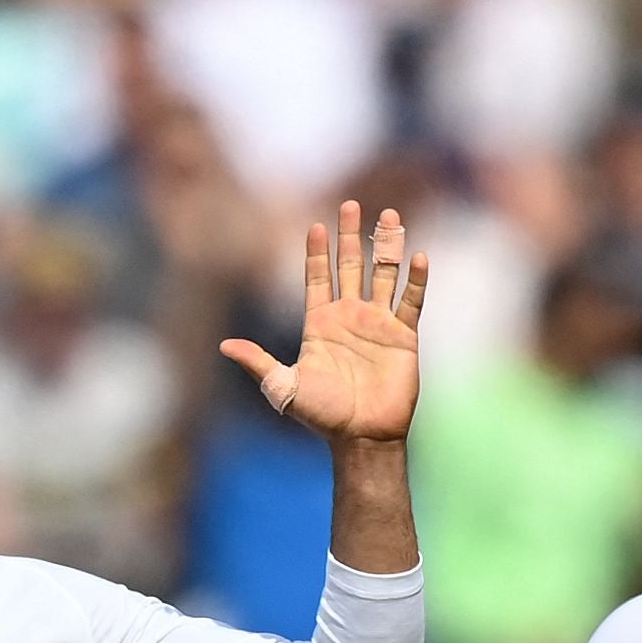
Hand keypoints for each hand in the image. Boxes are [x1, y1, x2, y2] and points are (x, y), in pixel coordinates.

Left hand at [222, 202, 425, 443]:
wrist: (361, 437)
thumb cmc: (322, 415)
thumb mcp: (284, 387)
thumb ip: (258, 362)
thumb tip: (223, 346)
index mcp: (319, 324)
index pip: (316, 278)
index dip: (316, 253)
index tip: (316, 226)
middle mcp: (349, 317)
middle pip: (350, 266)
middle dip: (350, 236)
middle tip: (351, 205)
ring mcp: (377, 324)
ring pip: (383, 275)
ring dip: (387, 246)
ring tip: (390, 216)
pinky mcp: (403, 336)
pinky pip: (411, 302)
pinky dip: (415, 280)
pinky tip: (418, 256)